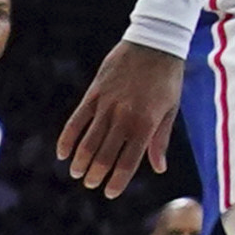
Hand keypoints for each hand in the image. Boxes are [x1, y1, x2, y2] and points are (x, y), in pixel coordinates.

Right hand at [60, 39, 188, 190]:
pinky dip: (68, 138)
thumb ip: (160, 140)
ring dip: (80, 160)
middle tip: (90, 183)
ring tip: (76, 173)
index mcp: (146, 124)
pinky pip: (77, 120)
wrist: (154, 42)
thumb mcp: (171, 109)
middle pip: (105, 155)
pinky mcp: (94, 94)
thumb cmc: (167, 78)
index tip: (110, 193)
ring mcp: (107, 106)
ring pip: (89, 141)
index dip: (118, 181)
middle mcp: (124, 118)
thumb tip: (158, 168)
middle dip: (96, 174)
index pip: (128, 162)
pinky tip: (63, 152)